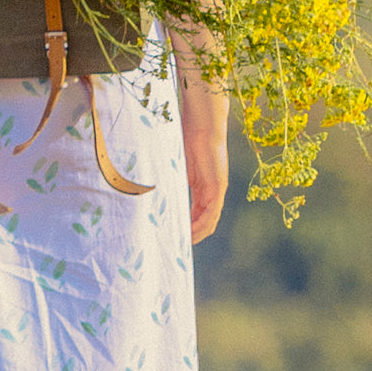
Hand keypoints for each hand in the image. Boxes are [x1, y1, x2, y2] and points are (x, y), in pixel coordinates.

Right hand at [183, 126, 228, 243]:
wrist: (203, 125)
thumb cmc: (188, 138)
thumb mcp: (178, 164)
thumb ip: (173, 178)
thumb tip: (152, 187)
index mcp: (202, 185)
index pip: (197, 211)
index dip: (188, 224)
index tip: (176, 234)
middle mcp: (212, 190)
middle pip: (204, 219)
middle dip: (193, 233)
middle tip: (178, 245)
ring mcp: (217, 190)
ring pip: (209, 220)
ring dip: (198, 233)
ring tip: (185, 244)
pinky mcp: (219, 188)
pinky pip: (212, 213)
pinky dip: (202, 225)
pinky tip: (192, 233)